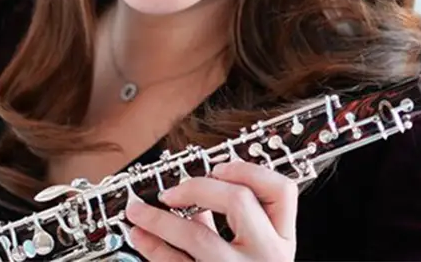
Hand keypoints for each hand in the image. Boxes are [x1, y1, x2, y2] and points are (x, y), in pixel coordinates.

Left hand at [125, 161, 296, 260]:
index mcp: (283, 244)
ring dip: (158, 219)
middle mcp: (267, 258)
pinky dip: (152, 248)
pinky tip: (141, 238)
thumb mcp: (256, 258)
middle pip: (238, 200)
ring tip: (137, 212)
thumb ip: (231, 228)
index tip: (220, 168)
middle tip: (172, 191)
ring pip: (196, 234)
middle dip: (197, 186)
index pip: (282, 190)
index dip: (248, 170)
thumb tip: (194, 200)